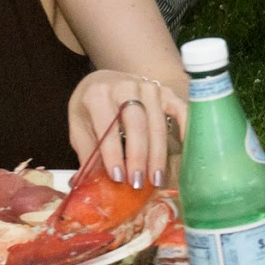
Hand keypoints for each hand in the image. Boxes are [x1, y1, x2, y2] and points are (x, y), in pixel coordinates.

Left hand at [69, 71, 182, 186]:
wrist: (103, 80)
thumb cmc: (90, 107)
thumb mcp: (78, 126)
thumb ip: (88, 151)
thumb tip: (90, 183)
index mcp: (98, 94)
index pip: (108, 127)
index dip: (113, 154)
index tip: (119, 178)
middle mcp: (124, 86)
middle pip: (137, 126)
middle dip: (139, 157)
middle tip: (139, 183)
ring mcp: (147, 87)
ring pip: (157, 123)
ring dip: (158, 154)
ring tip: (156, 178)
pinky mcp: (165, 92)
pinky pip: (180, 109)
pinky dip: (186, 127)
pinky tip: (186, 148)